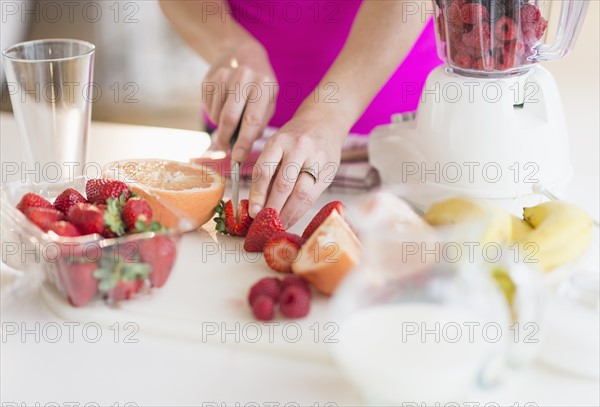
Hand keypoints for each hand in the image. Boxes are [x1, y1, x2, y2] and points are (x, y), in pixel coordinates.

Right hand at [203, 42, 276, 161]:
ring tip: (229, 122)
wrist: (243, 52)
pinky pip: (207, 107)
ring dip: (220, 126)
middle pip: (229, 118)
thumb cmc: (260, 86)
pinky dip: (214, 114)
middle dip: (226, 139)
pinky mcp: (209, 78)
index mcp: (264, 85)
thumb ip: (259, 124)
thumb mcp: (268, 101)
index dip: (244, 142)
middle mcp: (243, 77)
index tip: (238, 158)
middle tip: (225, 148)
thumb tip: (242, 150)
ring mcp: (224, 75)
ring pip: (216, 114)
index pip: (252, 120)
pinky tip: (222, 106)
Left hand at [248, 109, 347, 227]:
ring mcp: (317, 159)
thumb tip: (257, 204)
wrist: (325, 122)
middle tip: (265, 223)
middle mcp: (299, 147)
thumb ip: (269, 171)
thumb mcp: (277, 146)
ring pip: (301, 193)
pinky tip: (292, 218)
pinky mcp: (329, 171)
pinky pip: (313, 197)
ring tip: (278, 225)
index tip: (252, 212)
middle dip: (272, 208)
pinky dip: (300, 211)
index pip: (264, 170)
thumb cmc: (295, 139)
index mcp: (279, 141)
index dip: (257, 194)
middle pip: (283, 184)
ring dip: (288, 213)